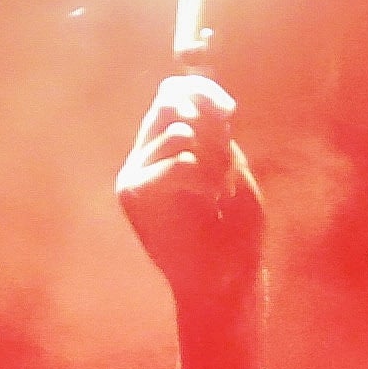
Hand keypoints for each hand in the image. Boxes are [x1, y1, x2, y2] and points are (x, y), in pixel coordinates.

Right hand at [113, 74, 266, 303]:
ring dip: (212, 158)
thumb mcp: (231, 168)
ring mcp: (135, 172)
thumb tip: (201, 98)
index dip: (201, 90)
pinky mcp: (134, 193)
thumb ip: (214, 132)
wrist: (224, 278)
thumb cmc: (233, 229)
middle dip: (208, 124)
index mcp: (169, 143)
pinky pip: (176, 162)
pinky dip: (203, 177)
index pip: (173, 92)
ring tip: (219, 192)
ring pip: (177, 132)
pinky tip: (208, 200)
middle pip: (167, 103)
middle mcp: (146, 153)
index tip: (230, 111)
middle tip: (225, 164)